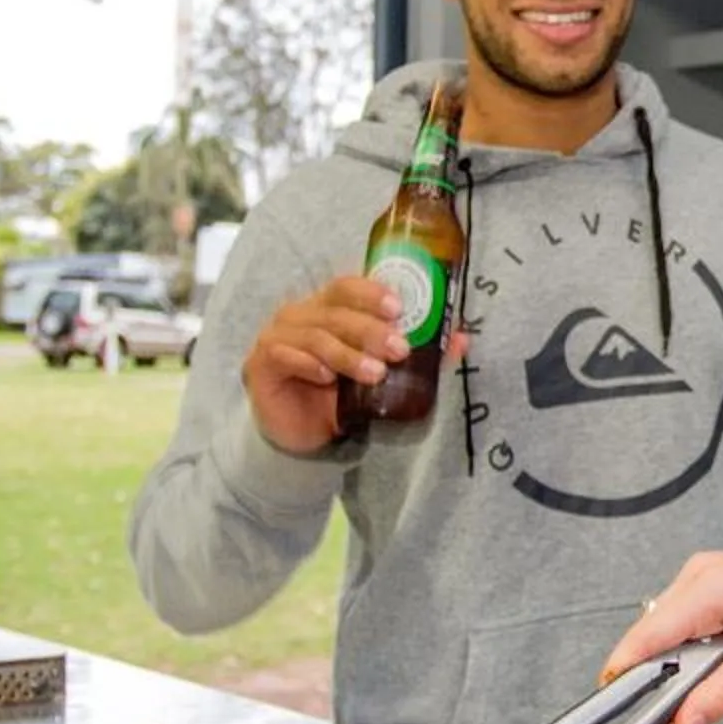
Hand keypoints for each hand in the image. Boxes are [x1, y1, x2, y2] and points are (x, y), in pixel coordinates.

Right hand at [241, 276, 466, 455]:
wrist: (301, 437)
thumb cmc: (339, 397)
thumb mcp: (379, 375)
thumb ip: (416, 357)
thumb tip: (462, 340)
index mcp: (328, 308)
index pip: (347, 286)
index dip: (372, 293)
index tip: (400, 308)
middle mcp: (300, 314)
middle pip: (335, 310)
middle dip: (370, 329)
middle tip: (399, 350)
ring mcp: (277, 335)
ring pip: (315, 335)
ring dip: (347, 353)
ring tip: (375, 373)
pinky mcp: (260, 363)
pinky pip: (285, 354)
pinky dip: (307, 363)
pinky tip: (326, 377)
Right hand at [600, 548, 722, 723]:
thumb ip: (719, 696)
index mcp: (712, 588)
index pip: (648, 634)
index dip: (625, 669)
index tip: (613, 700)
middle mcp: (701, 571)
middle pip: (652, 629)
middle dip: (658, 668)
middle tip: (681, 702)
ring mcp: (705, 570)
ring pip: (666, 623)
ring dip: (678, 654)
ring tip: (716, 669)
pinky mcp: (712, 576)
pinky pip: (683, 612)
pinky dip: (691, 638)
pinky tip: (719, 652)